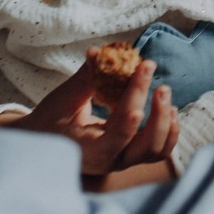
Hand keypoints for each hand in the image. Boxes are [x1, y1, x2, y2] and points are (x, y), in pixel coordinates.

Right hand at [0, 53, 178, 177]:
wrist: (44, 144)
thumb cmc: (50, 122)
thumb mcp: (63, 100)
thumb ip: (86, 78)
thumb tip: (98, 52)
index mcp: (90, 151)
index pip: (119, 131)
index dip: (134, 101)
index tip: (144, 71)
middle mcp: (110, 160)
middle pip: (147, 147)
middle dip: (159, 117)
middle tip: (162, 87)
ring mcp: (123, 160)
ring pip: (157, 151)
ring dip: (166, 122)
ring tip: (164, 94)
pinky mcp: (131, 154)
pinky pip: (158, 149)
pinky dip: (168, 130)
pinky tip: (168, 108)